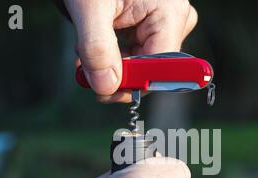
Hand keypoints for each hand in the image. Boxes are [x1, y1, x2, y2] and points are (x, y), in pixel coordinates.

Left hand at [64, 0, 197, 102]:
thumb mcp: (90, 6)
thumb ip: (97, 48)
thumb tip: (107, 87)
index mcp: (170, 14)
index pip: (160, 69)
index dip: (131, 84)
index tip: (101, 89)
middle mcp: (173, 20)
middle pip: (149, 69)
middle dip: (115, 74)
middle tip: (84, 69)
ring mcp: (162, 22)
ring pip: (139, 63)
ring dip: (109, 65)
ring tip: (83, 54)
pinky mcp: (149, 24)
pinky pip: (134, 52)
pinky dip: (111, 55)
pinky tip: (93, 48)